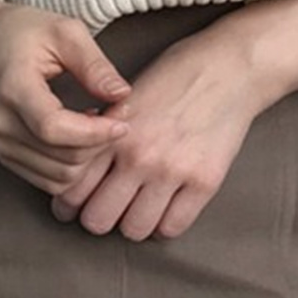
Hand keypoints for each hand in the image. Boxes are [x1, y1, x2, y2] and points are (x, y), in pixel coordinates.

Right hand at [0, 0, 133, 196]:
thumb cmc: (27, 34)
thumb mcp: (66, 32)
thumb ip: (95, 65)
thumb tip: (121, 94)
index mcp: (14, 88)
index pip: (54, 128)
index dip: (94, 132)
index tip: (123, 121)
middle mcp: (3, 124)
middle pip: (63, 158)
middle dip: (101, 142)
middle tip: (119, 112)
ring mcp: (2, 144)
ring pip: (61, 177)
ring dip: (91, 156)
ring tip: (99, 122)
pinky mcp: (8, 157)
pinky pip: (52, 181)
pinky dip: (76, 165)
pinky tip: (82, 136)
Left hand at [47, 24, 268, 242]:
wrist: (229, 67)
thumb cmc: (176, 75)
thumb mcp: (125, 97)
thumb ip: (101, 133)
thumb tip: (76, 161)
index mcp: (113, 134)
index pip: (73, 189)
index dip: (69, 204)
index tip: (75, 205)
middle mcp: (139, 156)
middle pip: (97, 220)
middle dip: (99, 217)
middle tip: (109, 208)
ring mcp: (172, 171)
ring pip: (133, 230)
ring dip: (133, 223)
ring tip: (140, 208)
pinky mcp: (204, 182)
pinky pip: (172, 228)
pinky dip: (165, 223)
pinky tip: (166, 207)